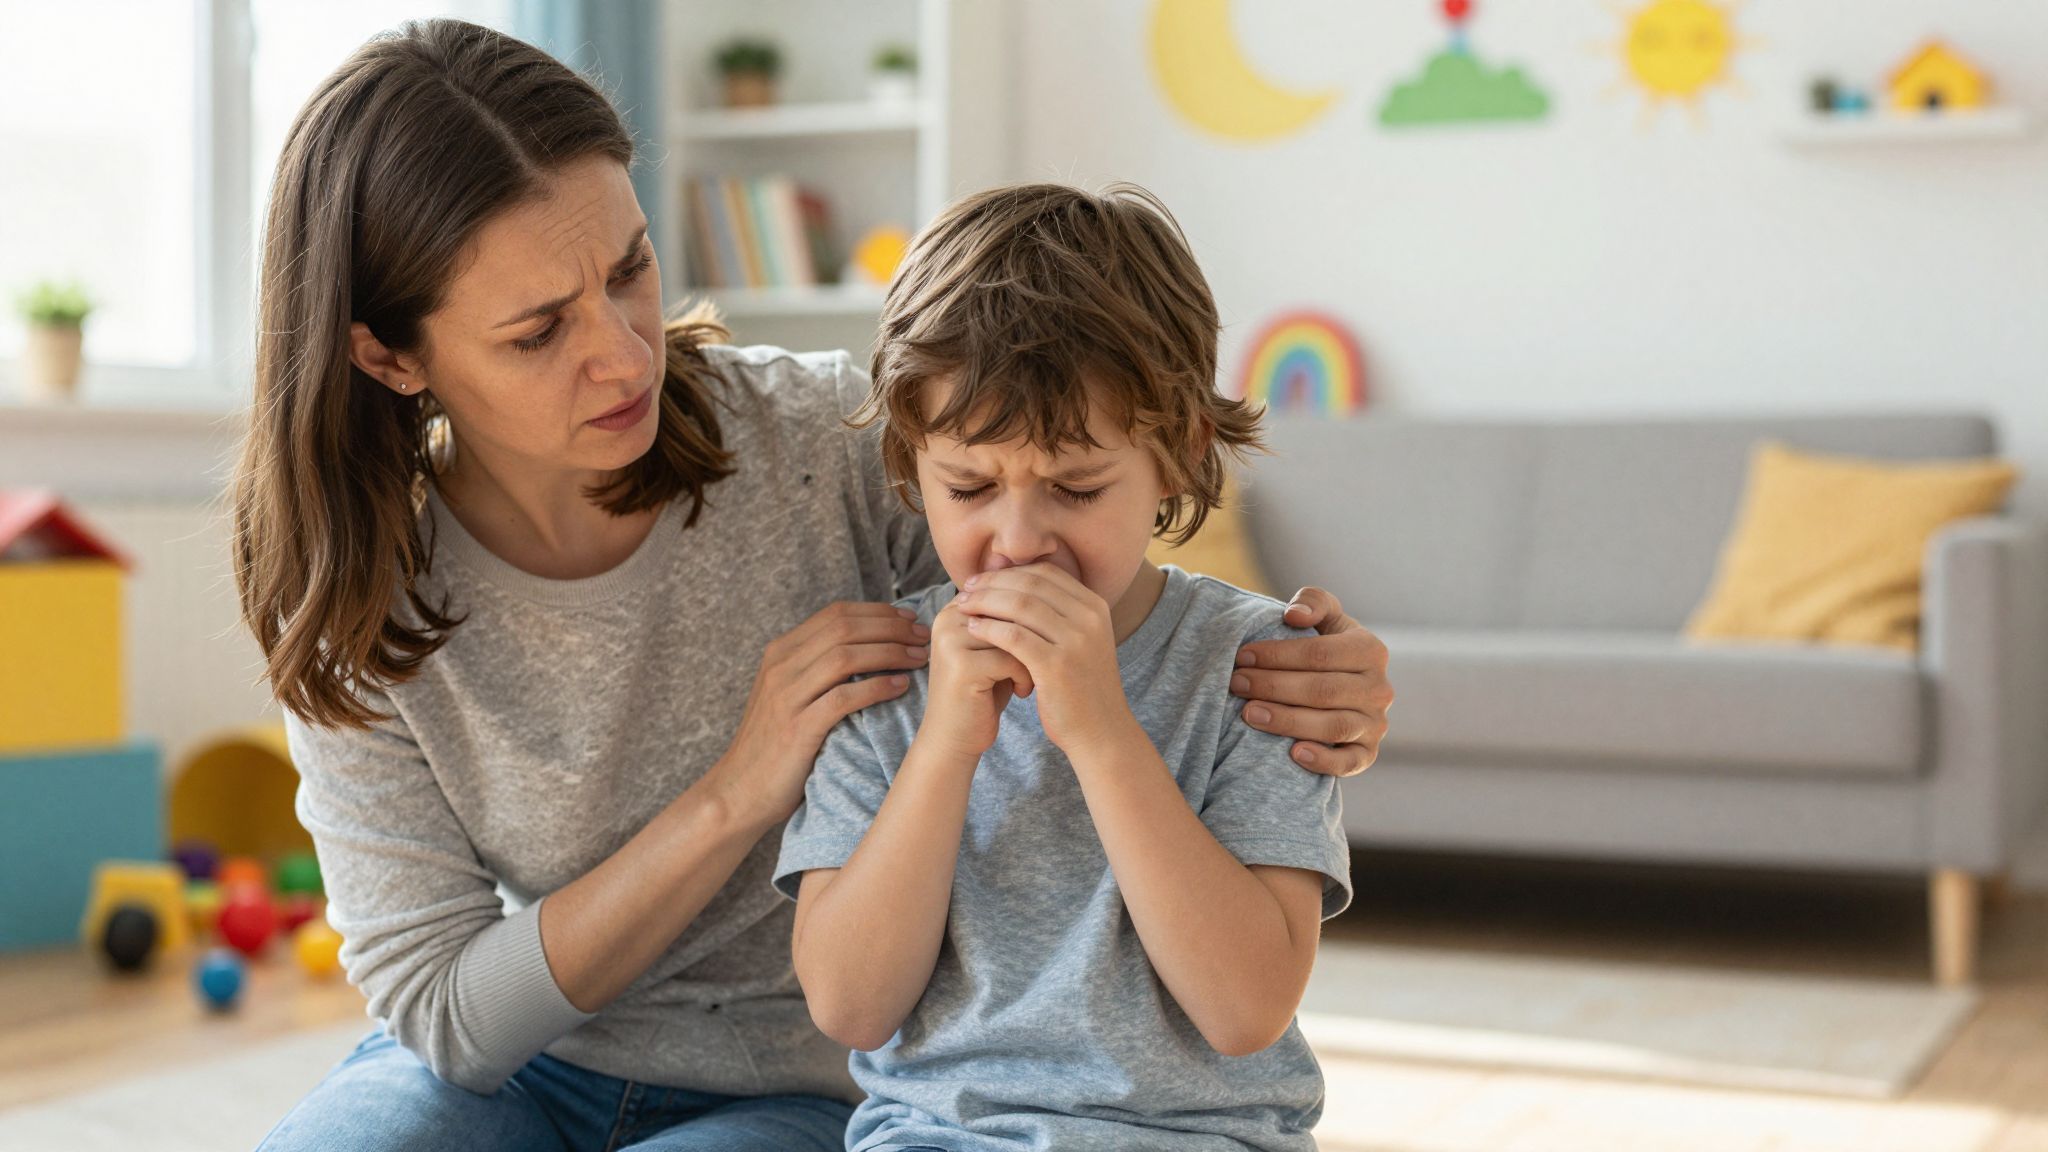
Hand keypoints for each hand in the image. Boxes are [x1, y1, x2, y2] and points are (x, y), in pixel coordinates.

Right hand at [705, 602, 930, 827]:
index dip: (878, 612)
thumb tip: (870, 647)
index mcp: (781, 651)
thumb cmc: (776, 745)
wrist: (739, 791)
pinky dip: (876, 688)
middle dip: (891, 628)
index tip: (910, 621)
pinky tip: (900, 688)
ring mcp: (787, 696)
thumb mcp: (791, 694)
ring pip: (846, 656)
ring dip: (890, 653)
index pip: (836, 613)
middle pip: (845, 628)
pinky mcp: (797, 727)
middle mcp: (781, 666)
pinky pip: (843, 697)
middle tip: (923, 638)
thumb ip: (818, 668)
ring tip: (920, 659)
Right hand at [919, 600, 1034, 761]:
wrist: (955, 738)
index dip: (1033, 616)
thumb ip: (1012, 620)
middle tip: (1046, 657)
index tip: (1041, 642)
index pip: (1007, 591)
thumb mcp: (999, 650)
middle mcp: (949, 617)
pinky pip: (1011, 659)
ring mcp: (951, 640)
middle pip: (1011, 610)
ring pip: (1015, 633)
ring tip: (1034, 675)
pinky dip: (1025, 676)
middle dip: (1035, 636)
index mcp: (956, 608)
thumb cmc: (984, 692)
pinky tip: (1023, 691)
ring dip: (1033, 657)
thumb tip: (1050, 588)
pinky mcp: (961, 665)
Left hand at [953, 563, 1132, 752]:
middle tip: (966, 588)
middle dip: (993, 582)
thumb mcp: (1080, 641)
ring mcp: (1075, 640)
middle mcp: (1089, 617)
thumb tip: (1017, 584)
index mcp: (1095, 606)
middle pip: (1031, 583)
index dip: (1010, 571)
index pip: (1046, 572)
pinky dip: (989, 627)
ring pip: (1020, 604)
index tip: (983, 579)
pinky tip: (972, 629)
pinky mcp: (1056, 665)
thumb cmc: (1081, 687)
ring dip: (985, 602)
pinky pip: (1014, 635)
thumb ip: (1058, 613)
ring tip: (963, 606)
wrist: (1101, 731)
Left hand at [1231, 586, 1392, 777]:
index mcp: (1370, 651)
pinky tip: (1293, 753)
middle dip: (1273, 686)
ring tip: (1249, 714)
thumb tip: (1293, 615)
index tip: (1242, 656)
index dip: (1278, 655)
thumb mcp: (1325, 619)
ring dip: (1287, 721)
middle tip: (1235, 683)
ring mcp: (1376, 724)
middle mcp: (1379, 689)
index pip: (1321, 653)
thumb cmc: (1325, 650)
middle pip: (1322, 690)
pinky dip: (1324, 761)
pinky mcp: (1368, 753)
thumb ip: (1313, 602)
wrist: (1339, 689)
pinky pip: (1349, 763)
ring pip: (1332, 726)